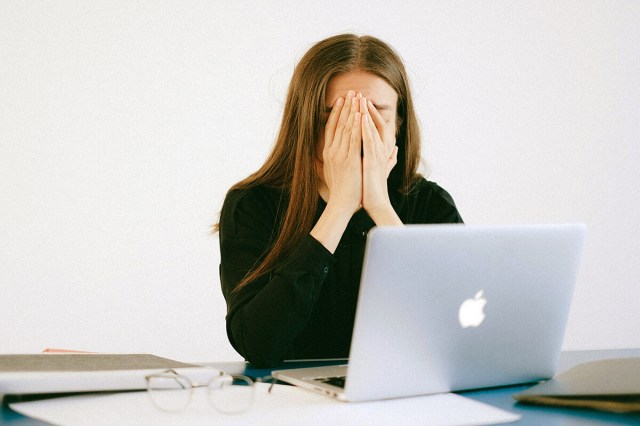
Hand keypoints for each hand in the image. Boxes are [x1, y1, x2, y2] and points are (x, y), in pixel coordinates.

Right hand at [321, 90, 362, 214]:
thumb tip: (321, 159)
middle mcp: (332, 151)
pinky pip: (353, 138)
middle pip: (338, 124)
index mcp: (328, 153)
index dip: (336, 113)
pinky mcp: (349, 160)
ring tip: (357, 97)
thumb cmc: (339, 192)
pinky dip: (357, 125)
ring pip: (346, 128)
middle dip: (345, 106)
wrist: (341, 204)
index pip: (331, 128)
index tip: (342, 100)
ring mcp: (340, 155)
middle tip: (351, 91)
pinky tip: (360, 114)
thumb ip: (327, 164)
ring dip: (352, 111)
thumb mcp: (330, 174)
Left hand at [361, 97, 397, 218]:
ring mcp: (378, 154)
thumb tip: (396, 150)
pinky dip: (365, 128)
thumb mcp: (381, 169)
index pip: (375, 127)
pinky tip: (360, 117)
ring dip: (366, 113)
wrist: (376, 203)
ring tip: (359, 99)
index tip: (360, 103)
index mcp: (380, 150)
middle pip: (374, 123)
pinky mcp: (373, 160)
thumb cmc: (375, 188)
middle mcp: (381, 150)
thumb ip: (389, 159)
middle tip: (358, 93)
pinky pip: (368, 140)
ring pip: (372, 129)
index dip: (368, 114)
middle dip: (366, 108)